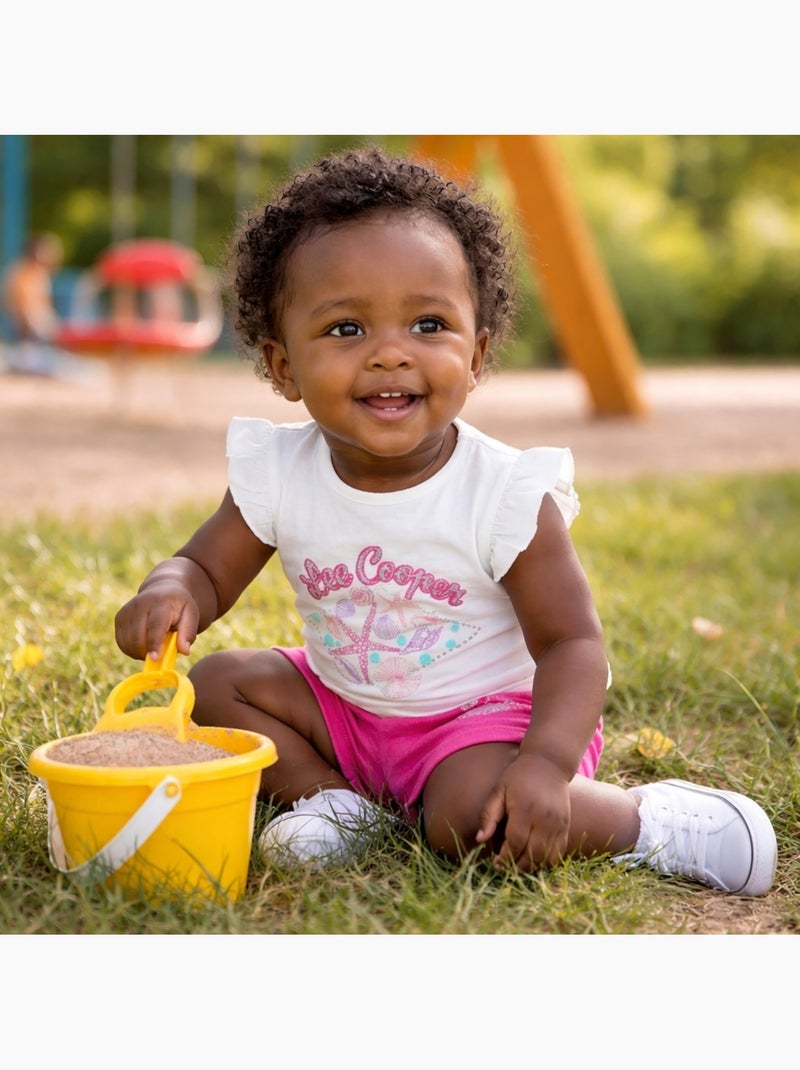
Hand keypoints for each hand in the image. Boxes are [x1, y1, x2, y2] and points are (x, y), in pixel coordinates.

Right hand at [114, 580, 199, 660]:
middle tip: (162, 651)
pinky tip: (144, 643)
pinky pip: (122, 643)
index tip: (155, 659)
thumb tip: (184, 651)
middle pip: (139, 638)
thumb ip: (188, 632)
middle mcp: (140, 605)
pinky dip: (132, 650)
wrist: (162, 590)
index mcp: (161, 603)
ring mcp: (126, 611)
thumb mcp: (191, 615)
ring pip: (129, 643)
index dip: (154, 643)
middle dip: (149, 652)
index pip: (155, 626)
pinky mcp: (119, 618)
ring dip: (141, 652)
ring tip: (154, 644)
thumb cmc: (179, 606)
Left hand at [475, 753, 571, 870]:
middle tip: (505, 867)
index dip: (505, 857)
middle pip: (532, 854)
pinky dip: (546, 862)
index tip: (496, 862)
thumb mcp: (499, 790)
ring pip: (546, 858)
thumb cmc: (518, 776)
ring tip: (518, 864)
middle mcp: (544, 818)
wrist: (549, 763)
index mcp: (525, 809)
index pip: (515, 842)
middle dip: (517, 865)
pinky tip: (534, 859)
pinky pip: (558, 853)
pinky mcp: (566, 826)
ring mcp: (558, 823)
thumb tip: (480, 839)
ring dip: (532, 867)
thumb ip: (489, 815)